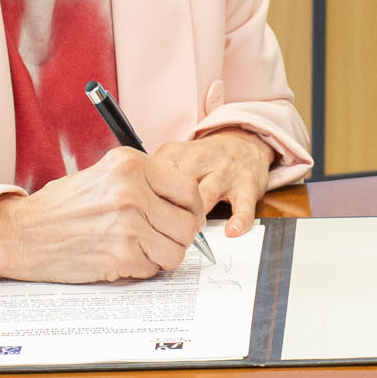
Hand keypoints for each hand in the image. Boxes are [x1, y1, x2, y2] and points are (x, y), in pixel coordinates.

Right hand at [0, 149, 202, 282]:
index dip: (193, 209)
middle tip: (162, 239)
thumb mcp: (106, 175)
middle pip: (188, 224)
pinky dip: (142, 269)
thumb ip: (147, 184)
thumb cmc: (63, 206)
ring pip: (176, 251)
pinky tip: (120, 258)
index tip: (186, 217)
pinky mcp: (120, 255)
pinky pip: (153, 268)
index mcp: (131, 164)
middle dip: (179, 237)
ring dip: (162, 256)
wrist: (22, 233)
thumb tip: (189, 206)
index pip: (189, 189)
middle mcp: (131, 191)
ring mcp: (127, 224)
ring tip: (138, 248)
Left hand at [152, 131, 272, 240]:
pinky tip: (231, 231)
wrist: (243, 143)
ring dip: (197, 218)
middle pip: (177, 187)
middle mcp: (201, 159)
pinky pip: (243, 205)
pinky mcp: (247, 184)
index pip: (154, 177)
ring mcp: (225, 171)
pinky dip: (238, 219)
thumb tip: (130, 204)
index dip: (147, 201)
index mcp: (177, 153)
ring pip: (207, 195)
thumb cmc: (202, 160)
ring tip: (190, 234)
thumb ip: (153, 177)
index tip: (142, 218)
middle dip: (170, 212)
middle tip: (162, 232)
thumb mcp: (174, 158)